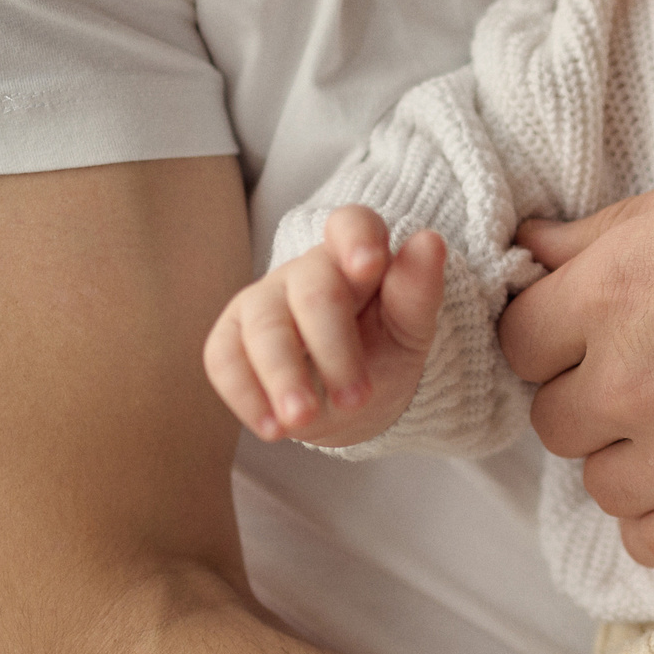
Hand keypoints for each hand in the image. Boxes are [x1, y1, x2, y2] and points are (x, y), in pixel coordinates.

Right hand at [203, 204, 445, 446]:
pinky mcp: (230, 338)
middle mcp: (305, 272)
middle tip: (356, 399)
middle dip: (333, 347)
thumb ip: (418, 291)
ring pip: (264, 327)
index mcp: (356, 256)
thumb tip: (429, 240)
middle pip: (312, 291)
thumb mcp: (412, 331)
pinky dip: (247, 396)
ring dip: (283, 376)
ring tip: (303, 420)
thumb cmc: (383, 352)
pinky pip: (224, 358)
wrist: (350, 400)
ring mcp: (262, 302)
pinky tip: (273, 429)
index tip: (370, 266)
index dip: (357, 239)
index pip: (351, 224)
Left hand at [499, 156, 653, 569]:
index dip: (557, 333)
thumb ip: (611, 230)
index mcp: (616, 292)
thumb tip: (531, 247)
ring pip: (604, 486)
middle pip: (556, 419)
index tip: (598, 330)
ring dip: (637, 461)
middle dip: (598, 397)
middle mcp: (632, 383)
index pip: (519, 340)